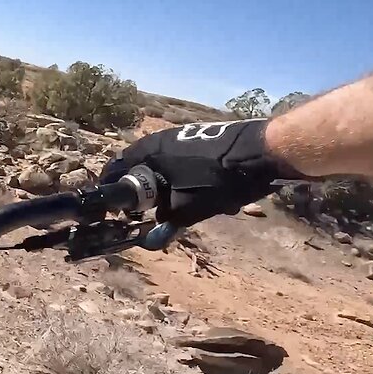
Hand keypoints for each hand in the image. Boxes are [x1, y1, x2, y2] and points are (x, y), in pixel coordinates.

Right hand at [102, 119, 296, 226]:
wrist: (262, 151)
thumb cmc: (218, 179)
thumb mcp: (189, 209)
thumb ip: (167, 222)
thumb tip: (153, 237)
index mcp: (147, 153)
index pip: (113, 170)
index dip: (110, 193)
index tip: (112, 213)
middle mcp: (158, 140)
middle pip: (139, 170)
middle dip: (144, 195)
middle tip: (148, 214)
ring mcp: (180, 136)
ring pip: (163, 169)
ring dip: (167, 189)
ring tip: (183, 207)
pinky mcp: (200, 138)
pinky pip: (182, 163)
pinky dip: (184, 180)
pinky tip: (205, 194)